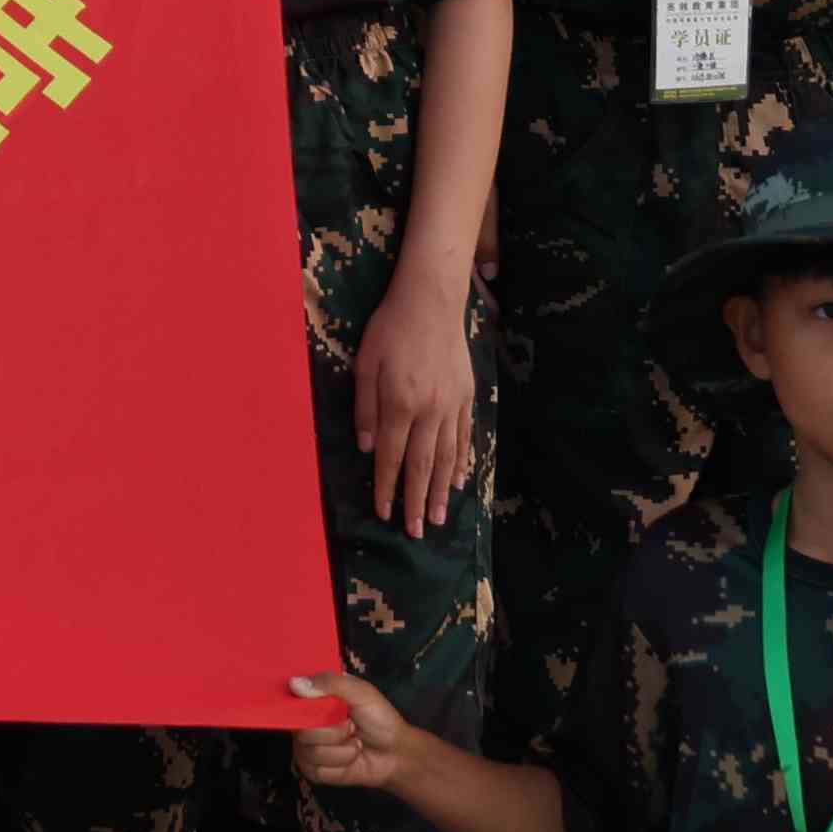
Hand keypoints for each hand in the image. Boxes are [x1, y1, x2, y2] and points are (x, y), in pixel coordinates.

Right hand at [289, 669, 418, 797]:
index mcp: (313, 702)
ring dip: (341, 749)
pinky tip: (352, 759)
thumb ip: (330, 683)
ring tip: (355, 743)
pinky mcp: (315, 771)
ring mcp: (308, 750)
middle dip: (333, 731)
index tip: (320, 708)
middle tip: (351, 726)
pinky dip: (341, 763)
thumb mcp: (360, 692)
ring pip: (310, 752)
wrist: (396, 753)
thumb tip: (294, 684)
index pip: (290, 702)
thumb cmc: (379, 718)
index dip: (299, 706)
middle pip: (301, 731)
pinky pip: (317, 770)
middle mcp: (305, 725)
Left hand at [350, 283, 477, 532]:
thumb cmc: (390, 327)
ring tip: (440, 518)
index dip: (386, 487)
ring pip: (447, 456)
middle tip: (418, 533)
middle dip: (418, 502)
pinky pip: (465, 437)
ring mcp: (452, 405)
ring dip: (442, 490)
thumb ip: (364, 406)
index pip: (390, 456)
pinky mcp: (467, 396)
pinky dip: (461, 461)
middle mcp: (429, 410)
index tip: (383, 514)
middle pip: (422, 465)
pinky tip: (459, 480)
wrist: (432, 298)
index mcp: (399, 402)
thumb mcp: (364, 362)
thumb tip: (365, 447)